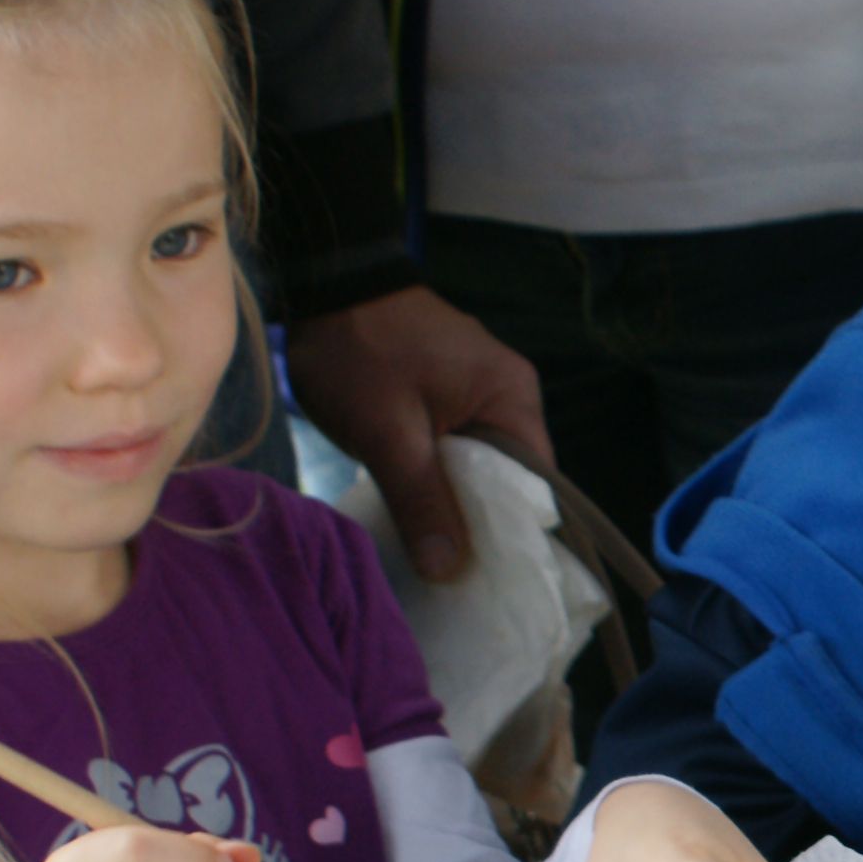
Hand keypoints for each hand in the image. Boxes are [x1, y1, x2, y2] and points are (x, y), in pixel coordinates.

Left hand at [286, 285, 554, 582]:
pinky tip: (416, 510)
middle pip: (510, 482)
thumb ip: (421, 501)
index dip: (516, 535)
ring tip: (434, 553)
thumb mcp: (388, 433)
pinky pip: (457, 450)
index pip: (536, 486)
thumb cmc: (361, 351)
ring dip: (456, 504)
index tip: (491, 579)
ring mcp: (479, 392)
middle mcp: (509, 396)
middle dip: (483, 527)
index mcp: (512, 399)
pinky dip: (439, 480)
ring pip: (480, 469)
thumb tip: (450, 571)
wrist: (326, 282)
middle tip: (454, 577)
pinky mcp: (449, 393)